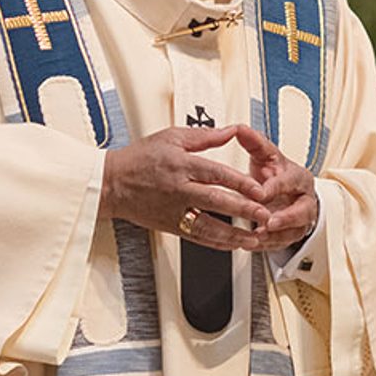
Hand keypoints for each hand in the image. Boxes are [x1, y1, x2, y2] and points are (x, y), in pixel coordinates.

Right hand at [100, 124, 264, 249]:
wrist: (111, 183)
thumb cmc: (139, 159)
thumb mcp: (171, 137)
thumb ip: (204, 136)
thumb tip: (231, 131)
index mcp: (181, 164)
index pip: (216, 173)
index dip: (240, 183)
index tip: (260, 190)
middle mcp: (178, 189)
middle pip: (216, 200)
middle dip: (243, 209)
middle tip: (264, 215)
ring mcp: (174, 210)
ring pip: (208, 225)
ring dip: (234, 234)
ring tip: (254, 237)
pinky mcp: (170, 226)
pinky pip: (197, 237)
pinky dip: (217, 243)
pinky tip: (234, 245)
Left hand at [233, 127, 318, 251]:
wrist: (284, 192)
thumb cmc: (275, 174)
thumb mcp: (265, 156)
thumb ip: (253, 143)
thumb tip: (239, 129)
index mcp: (299, 178)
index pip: (291, 181)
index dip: (277, 187)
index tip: (261, 192)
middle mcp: (305, 200)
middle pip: (303, 211)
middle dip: (286, 218)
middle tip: (269, 222)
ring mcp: (300, 220)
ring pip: (294, 231)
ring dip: (276, 236)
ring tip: (258, 237)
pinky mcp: (292, 235)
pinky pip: (283, 244)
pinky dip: (268, 245)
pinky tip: (253, 244)